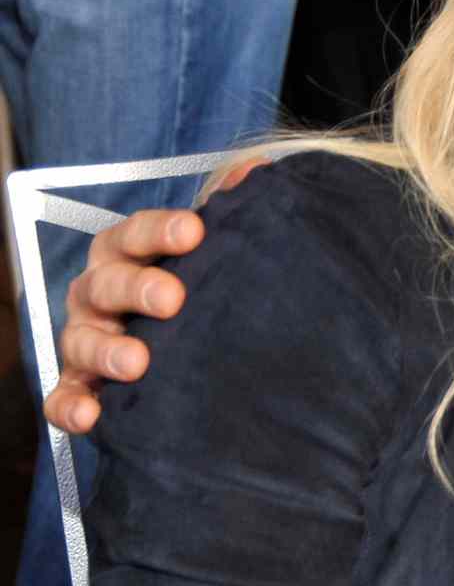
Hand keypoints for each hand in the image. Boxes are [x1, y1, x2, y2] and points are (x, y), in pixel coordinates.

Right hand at [43, 160, 259, 433]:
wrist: (200, 343)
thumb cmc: (204, 284)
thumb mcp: (222, 248)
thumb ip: (237, 210)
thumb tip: (257, 171)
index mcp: (130, 252)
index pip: (135, 233)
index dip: (161, 230)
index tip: (195, 231)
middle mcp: (100, 291)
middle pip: (106, 282)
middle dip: (136, 288)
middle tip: (173, 300)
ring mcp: (87, 338)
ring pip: (80, 340)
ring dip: (106, 350)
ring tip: (137, 363)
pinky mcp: (81, 385)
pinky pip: (64, 396)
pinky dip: (70, 405)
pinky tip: (92, 414)